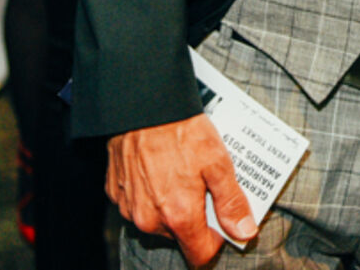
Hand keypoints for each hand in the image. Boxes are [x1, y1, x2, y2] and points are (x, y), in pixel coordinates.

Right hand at [105, 114, 256, 265]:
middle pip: (179, 235)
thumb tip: (244, 232)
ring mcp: (130, 208)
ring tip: (179, 171)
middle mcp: (150, 220)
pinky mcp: (115, 193)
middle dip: (193, 215)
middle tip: (201, 183)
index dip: (216, 240)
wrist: (140, 105)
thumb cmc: (180, 131)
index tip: (221, 220)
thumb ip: (231, 202)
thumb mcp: (218, 163)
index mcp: (179, 216)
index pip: (200, 254)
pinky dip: (149, 193)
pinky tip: (158, 168)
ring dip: (170, 204)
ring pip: (158, 220)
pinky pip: (138, 204)